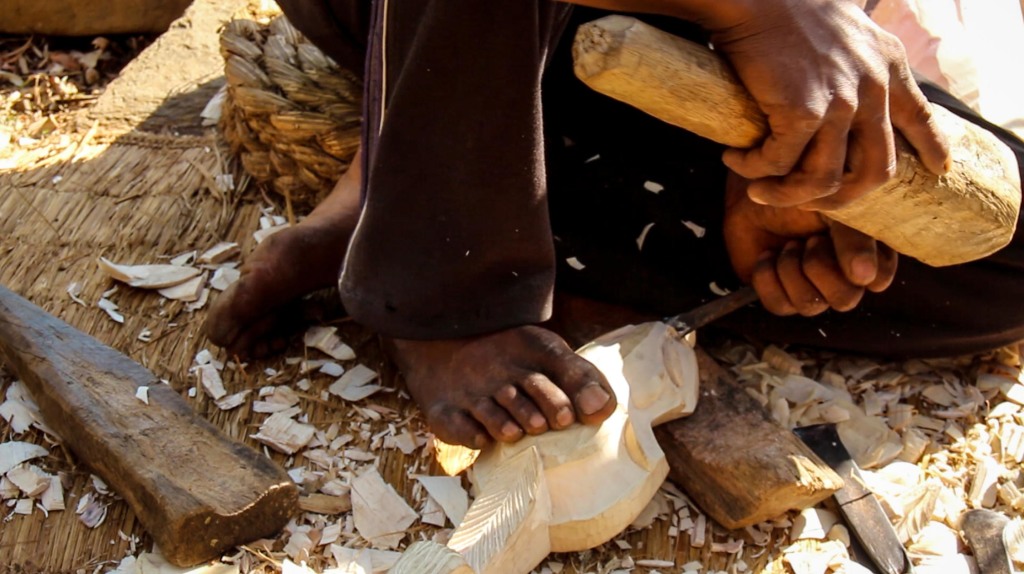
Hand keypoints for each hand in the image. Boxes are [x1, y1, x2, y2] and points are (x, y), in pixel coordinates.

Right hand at [705, 0, 949, 209]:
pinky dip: (753, 169)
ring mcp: (841, 102)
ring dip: (786, 194)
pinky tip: (734, 159)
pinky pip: (778, 163)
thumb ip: (854, 63)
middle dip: (841, 199)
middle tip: (810, 203)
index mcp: (887, 64)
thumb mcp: (844, 30)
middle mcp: (873, 87)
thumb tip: (837, 95)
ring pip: (823, 180)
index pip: (921, 116)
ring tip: (759, 189)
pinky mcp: (804, 111)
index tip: (940, 169)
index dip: (932, 148)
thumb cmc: (785, 9)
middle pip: (875, 171)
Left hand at [723, 172, 896, 315]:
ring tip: (788, 245)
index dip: (856, 259)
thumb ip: (853, 235)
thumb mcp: (830, 208)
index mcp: (867, 254)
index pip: (878, 278)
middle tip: (808, 240)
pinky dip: (768, 277)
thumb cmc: (798, 200)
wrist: (754, 200)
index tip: (835, 231)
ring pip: (810, 305)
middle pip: (844, 299)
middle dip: (819, 265)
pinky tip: (767, 256)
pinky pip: (780, 306)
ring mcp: (814, 292)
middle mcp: (844, 279)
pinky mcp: (782, 299)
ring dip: (791, 269)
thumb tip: (864, 275)